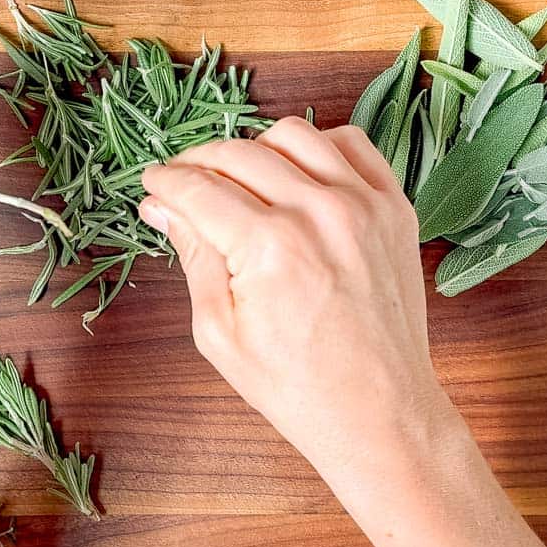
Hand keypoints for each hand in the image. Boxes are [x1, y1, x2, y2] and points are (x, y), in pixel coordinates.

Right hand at [139, 117, 546, 546]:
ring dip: (255, 147)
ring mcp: (364, 204)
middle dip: (197, 162)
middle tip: (182, 181)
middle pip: (238, 153)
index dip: (165, 182)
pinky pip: (352, 145)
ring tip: (239, 176)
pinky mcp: (394, 208)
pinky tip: (297, 172)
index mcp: (270, 246)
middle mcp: (319, 212)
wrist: (379, 412)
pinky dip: (318, 146)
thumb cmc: (297, 386)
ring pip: (294, 135)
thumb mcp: (220, 332)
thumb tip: (161, 208)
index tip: (152, 184)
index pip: (199, 189)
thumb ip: (193, 257)